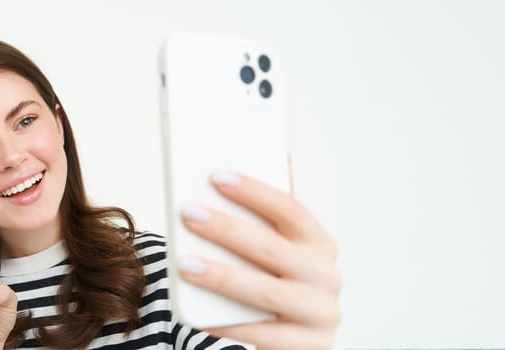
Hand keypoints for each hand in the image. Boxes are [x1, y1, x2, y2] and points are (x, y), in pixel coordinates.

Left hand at [178, 172, 340, 349]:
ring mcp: (320, 314)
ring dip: (222, 277)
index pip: (290, 209)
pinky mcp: (308, 346)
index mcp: (320, 244)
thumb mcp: (279, 252)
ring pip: (266, 292)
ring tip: (184, 264)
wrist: (297, 341)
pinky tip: (198, 315)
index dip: (255, 191)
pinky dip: (226, 324)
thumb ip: (262, 220)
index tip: (217, 176)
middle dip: (227, 229)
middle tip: (189, 214)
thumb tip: (227, 173)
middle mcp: (326, 277)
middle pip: (272, 248)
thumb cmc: (278, 286)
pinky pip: (260, 334)